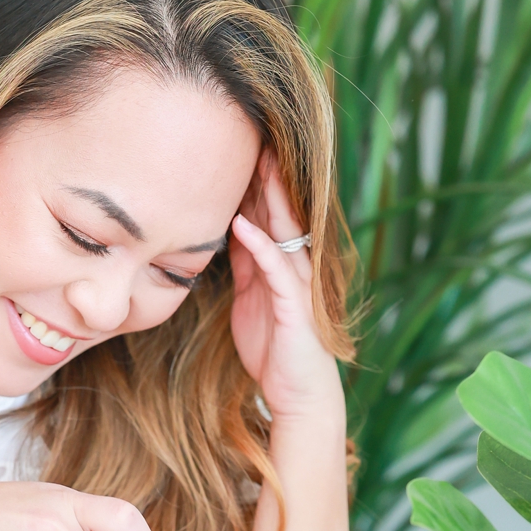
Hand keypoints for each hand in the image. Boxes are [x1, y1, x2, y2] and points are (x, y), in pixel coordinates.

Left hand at [229, 152, 343, 422]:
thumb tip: (231, 232)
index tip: (243, 146)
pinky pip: (277, 269)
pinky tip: (242, 225)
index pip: (271, 214)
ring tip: (256, 164)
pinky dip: (260, 245)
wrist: (298, 395)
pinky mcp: (295, 307)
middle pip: (283, 212)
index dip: (259, 181)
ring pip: (286, 231)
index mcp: (282, 265)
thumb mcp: (250, 299)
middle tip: (255, 134)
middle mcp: (296, 268)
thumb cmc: (274, 350)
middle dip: (269, 176)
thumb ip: (245, 266)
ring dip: (270, 199)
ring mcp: (299, 286)